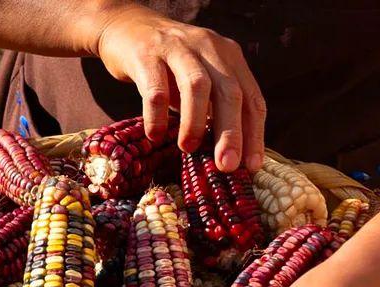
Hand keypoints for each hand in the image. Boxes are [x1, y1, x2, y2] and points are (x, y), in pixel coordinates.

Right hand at [94, 4, 265, 171]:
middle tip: (226, 165)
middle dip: (231, 132)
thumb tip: (231, 155)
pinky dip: (158, 116)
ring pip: (196, 86)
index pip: (251, 98)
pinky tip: (156, 135)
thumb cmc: (169, 65)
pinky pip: (156, 90)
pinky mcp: (146, 54)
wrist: (126, 27)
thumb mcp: (201, 78)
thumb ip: (216, 107)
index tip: (250, 166)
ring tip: (188, 149)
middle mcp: (208, 48)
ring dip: (195, 123)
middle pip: (230, 91)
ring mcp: (177, 48)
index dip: (254, 133)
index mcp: (229, 56)